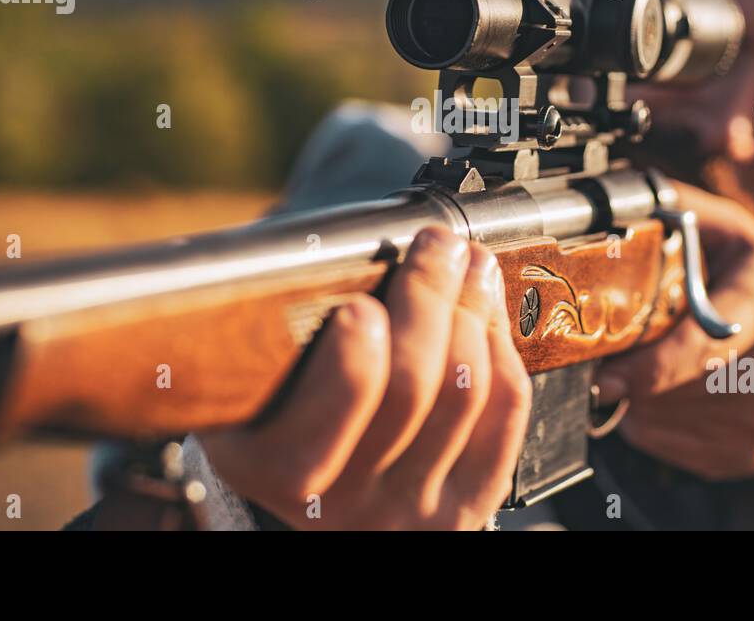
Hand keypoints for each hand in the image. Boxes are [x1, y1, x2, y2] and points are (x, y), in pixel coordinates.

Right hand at [199, 225, 531, 528]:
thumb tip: (324, 252)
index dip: (352, 360)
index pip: (326, 420)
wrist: (321, 486)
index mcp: (274, 466)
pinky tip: (488, 310)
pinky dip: (502, 351)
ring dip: (473, 310)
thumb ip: (277, 328)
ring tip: (469, 263)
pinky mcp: (463, 507)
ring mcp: (408, 508)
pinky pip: (502, 416)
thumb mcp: (251, 378)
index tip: (359, 305)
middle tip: (436, 244)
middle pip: (410, 388)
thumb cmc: (278, 405)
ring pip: (463, 392)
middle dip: (431, 298)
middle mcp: (342, 500)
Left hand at [595, 181, 753, 479]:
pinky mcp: (747, 457)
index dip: (649, 366)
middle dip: (630, 371)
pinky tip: (673, 392)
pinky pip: (669, 447)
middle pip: (670, 388)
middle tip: (616, 347)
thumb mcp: (738, 235)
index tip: (606, 375)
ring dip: (637, 396)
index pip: (703, 344)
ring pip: (662, 421)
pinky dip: (654, 421)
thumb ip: (680, 213)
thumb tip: (615, 197)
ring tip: (656, 362)